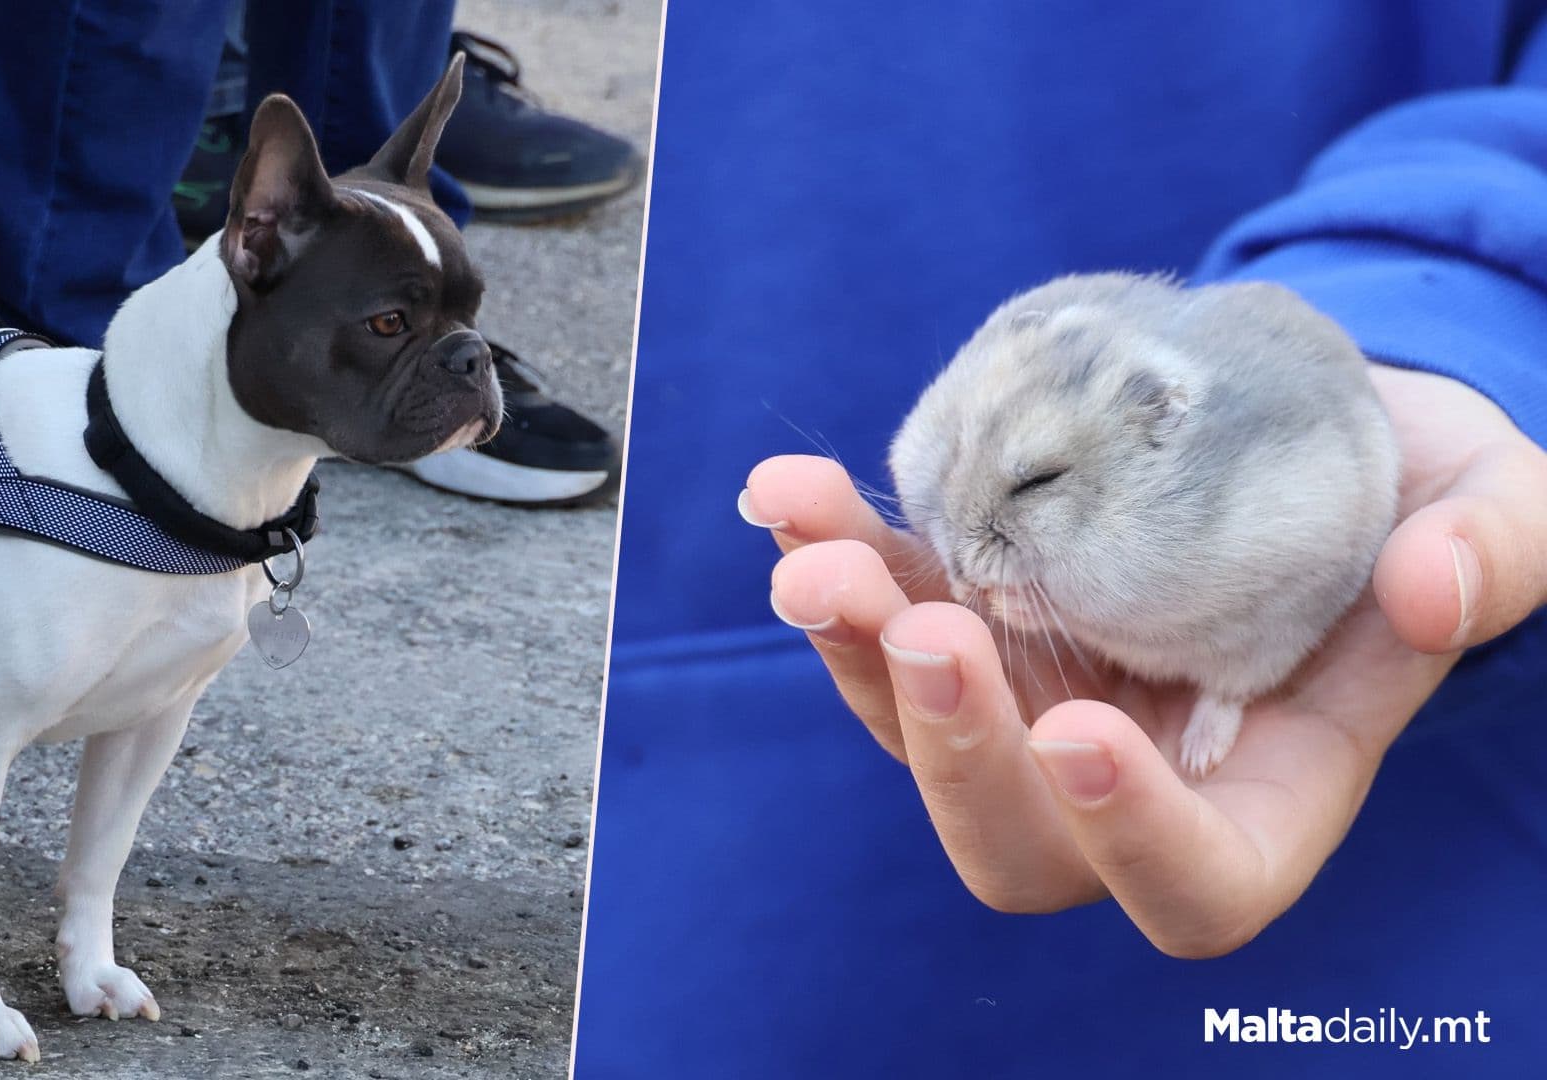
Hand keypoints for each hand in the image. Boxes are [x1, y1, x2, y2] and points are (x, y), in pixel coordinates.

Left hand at [745, 366, 1546, 956]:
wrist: (1311, 417)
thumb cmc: (1422, 491)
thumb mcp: (1494, 506)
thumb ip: (1492, 556)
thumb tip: (1433, 584)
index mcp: (1265, 790)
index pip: (1197, 884)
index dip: (1134, 842)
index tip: (1085, 733)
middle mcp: (1125, 773)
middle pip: (1012, 839)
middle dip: (952, 748)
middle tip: (927, 627)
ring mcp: (1032, 697)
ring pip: (910, 724)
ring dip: (852, 643)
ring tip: (814, 541)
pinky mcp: (968, 612)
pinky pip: (880, 610)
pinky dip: (836, 553)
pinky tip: (792, 489)